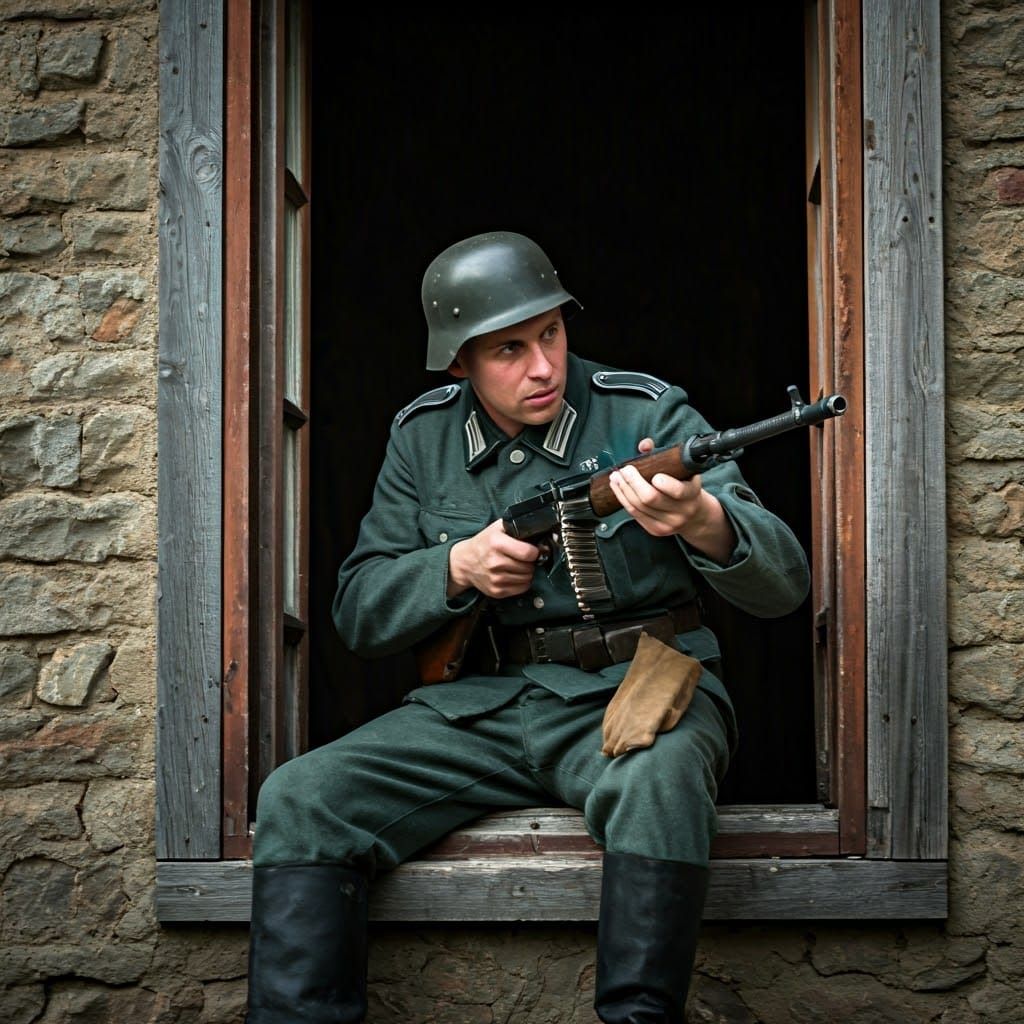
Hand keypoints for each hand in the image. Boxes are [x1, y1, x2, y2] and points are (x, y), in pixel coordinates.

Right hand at [447, 519, 539, 598]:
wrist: (465, 562)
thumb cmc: (484, 543)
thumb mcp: (497, 527)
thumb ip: (516, 527)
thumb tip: (538, 531)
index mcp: (496, 544)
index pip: (528, 553)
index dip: (535, 552)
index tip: (533, 551)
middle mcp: (495, 562)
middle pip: (529, 567)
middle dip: (530, 562)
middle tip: (523, 558)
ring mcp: (495, 579)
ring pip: (527, 578)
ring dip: (526, 572)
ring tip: (518, 565)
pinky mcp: (496, 591)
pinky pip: (522, 588)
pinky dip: (522, 582)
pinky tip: (514, 574)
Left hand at [607, 437, 736, 563]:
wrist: (694, 515)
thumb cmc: (685, 486)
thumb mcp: (682, 470)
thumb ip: (663, 455)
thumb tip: (644, 445)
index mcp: (691, 494)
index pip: (678, 491)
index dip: (665, 484)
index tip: (655, 475)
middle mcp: (681, 511)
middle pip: (650, 498)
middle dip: (633, 482)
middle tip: (624, 470)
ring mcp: (668, 524)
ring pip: (638, 507)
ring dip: (623, 489)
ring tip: (616, 477)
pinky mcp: (655, 530)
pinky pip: (634, 514)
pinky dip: (623, 499)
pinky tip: (618, 488)